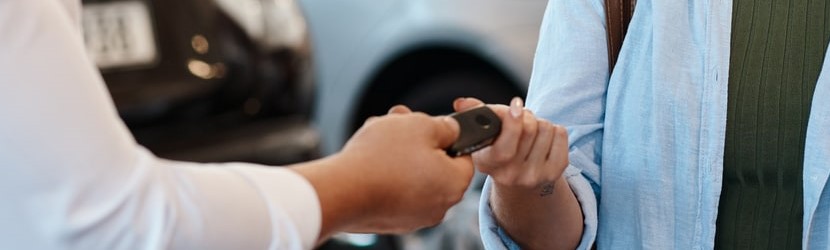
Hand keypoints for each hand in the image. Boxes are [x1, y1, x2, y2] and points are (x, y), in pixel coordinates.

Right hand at [292, 105, 474, 239]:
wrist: (341, 190)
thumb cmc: (384, 156)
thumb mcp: (421, 125)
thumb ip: (444, 126)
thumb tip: (450, 130)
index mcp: (455, 184)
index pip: (463, 157)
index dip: (446, 137)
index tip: (428, 126)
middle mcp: (439, 207)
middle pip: (434, 165)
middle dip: (417, 142)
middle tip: (399, 125)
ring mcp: (413, 217)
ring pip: (412, 176)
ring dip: (398, 154)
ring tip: (378, 137)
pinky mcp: (389, 221)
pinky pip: (394, 191)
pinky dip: (385, 175)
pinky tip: (368, 160)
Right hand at [453, 97, 568, 194]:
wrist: (518, 179)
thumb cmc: (498, 147)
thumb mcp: (484, 133)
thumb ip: (475, 114)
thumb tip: (461, 103)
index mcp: (487, 164)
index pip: (505, 147)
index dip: (513, 122)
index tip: (515, 105)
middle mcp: (511, 176)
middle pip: (530, 128)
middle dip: (526, 116)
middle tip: (521, 118)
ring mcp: (534, 177)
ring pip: (546, 128)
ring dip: (540, 123)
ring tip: (531, 132)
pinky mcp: (555, 173)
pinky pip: (561, 134)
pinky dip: (554, 130)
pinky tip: (543, 139)